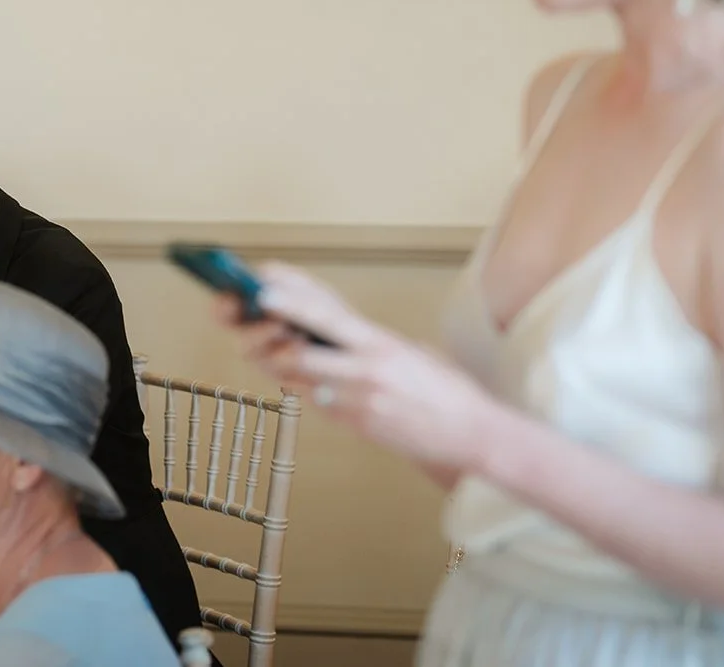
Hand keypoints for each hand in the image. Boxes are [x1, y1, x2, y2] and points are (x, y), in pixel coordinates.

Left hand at [218, 262, 498, 472]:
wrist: (472, 434)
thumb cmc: (444, 386)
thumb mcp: (409, 349)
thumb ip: (367, 339)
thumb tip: (326, 326)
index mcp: (381, 343)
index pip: (327, 317)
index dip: (291, 301)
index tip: (262, 288)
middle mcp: (366, 372)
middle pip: (300, 354)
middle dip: (270, 342)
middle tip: (250, 328)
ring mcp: (359, 403)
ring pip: (301, 381)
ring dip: (284, 367)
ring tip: (275, 353)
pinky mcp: (357, 426)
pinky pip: (319, 404)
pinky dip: (310, 390)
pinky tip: (316, 382)